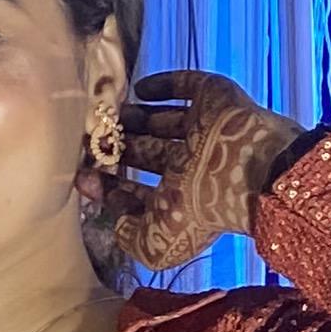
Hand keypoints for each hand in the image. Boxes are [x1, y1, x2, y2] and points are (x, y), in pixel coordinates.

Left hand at [110, 72, 304, 270]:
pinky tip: (139, 88)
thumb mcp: (157, 246)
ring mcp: (204, 128)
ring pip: (164, 122)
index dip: (115, 189)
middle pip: (150, 153)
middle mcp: (192, 164)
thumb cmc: (198, 209)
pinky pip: (186, 86)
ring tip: (111, 115)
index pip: (143, 193)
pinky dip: (163, 86)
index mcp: (181, 199)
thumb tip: (114, 223)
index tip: (86, 178)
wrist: (244, 168)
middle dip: (123, 149)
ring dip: (137, 119)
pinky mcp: (214, 95)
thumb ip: (130, 239)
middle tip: (94, 140)